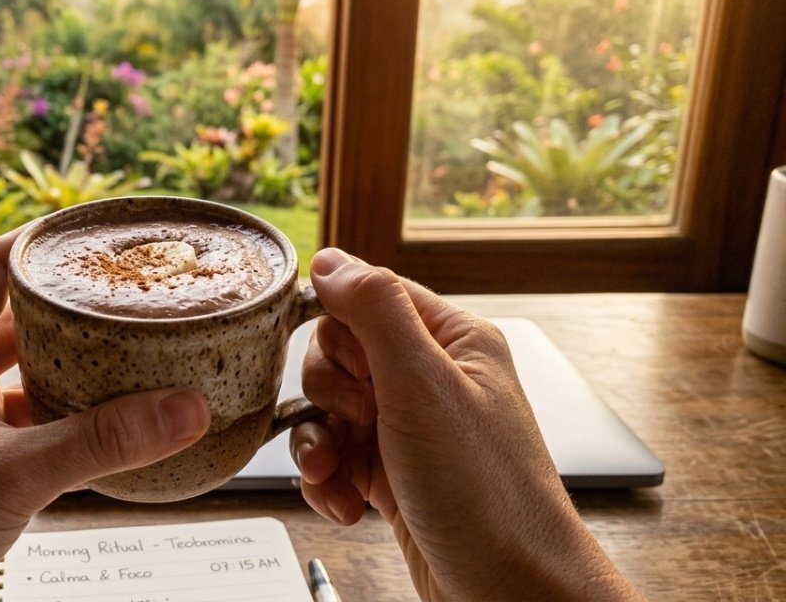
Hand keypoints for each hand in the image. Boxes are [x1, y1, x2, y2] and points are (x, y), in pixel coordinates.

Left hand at [0, 228, 210, 600]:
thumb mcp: (11, 475)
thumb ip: (100, 441)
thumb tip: (187, 406)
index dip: (39, 241)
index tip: (97, 230)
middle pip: (13, 316)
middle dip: (70, 303)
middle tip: (131, 291)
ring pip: (21, 373)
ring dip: (69, 362)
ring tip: (131, 348)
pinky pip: (25, 424)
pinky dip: (63, 418)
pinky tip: (106, 426)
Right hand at [290, 248, 641, 600]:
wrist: (509, 591)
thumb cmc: (487, 495)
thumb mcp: (424, 386)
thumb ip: (374, 312)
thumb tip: (330, 260)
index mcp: (453, 341)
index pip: (369, 297)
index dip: (342, 333)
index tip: (351, 373)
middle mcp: (431, 380)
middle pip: (338, 354)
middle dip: (328, 396)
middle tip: (359, 422)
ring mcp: (410, 428)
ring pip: (328, 410)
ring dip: (319, 445)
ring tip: (337, 475)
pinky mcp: (391, 474)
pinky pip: (334, 457)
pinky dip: (327, 481)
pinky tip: (345, 503)